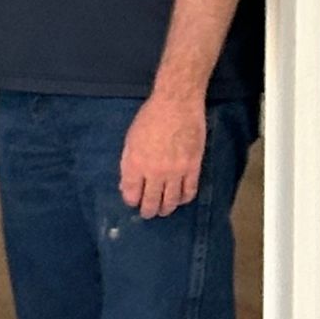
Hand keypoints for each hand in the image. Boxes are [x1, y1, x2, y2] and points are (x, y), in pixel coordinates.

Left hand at [119, 88, 206, 218]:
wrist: (177, 104)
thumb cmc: (150, 118)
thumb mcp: (130, 139)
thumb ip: (128, 163)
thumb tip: (126, 184)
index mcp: (135, 163)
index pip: (131, 193)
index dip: (131, 200)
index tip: (133, 201)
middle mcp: (154, 172)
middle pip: (151, 202)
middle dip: (148, 211)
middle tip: (147, 213)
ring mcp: (175, 172)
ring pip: (171, 201)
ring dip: (166, 209)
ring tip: (163, 210)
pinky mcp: (193, 167)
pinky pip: (190, 191)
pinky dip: (184, 199)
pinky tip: (181, 199)